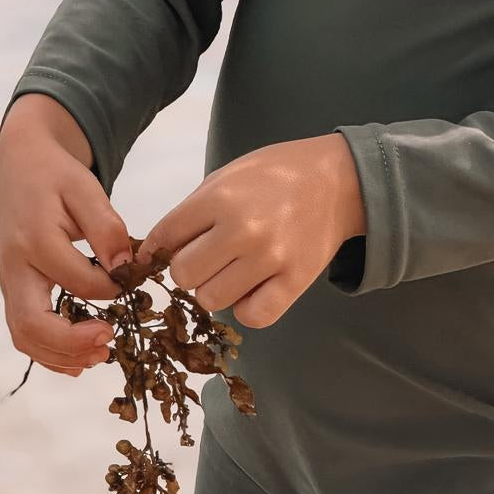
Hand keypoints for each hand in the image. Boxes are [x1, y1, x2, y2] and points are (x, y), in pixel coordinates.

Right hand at [0, 94, 128, 376]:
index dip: (108, 291)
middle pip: (32, 323)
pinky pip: (25, 333)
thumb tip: (126, 270)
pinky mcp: (17, 292)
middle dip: (72, 343)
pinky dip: (51, 354)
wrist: (23, 166)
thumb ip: (107, 229)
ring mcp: (12, 283)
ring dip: (62, 355)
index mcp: (35, 239)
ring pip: (25, 335)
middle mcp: (16, 267)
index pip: (75, 280)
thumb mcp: (86, 189)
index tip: (129, 285)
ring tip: (100, 355)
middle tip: (110, 342)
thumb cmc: (57, 177)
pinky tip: (81, 360)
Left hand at [134, 134, 365, 327]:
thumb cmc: (277, 177)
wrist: (337, 181)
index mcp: (220, 198)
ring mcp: (271, 258)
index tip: (161, 254)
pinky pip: (254, 316)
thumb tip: (156, 250)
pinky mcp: (295, 281)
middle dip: (189, 270)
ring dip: (216, 291)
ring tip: (233, 274)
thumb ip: (193, 211)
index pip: (165, 236)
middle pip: (185, 274)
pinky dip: (247, 310)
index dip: (156, 249)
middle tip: (207, 260)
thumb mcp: (227, 177)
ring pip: (213, 299)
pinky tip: (252, 292)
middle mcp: (242, 230)